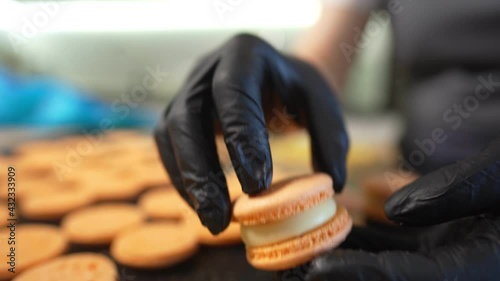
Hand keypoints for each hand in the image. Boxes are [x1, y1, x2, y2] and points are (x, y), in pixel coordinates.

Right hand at [154, 34, 347, 233]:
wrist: (274, 76)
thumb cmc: (297, 89)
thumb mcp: (322, 102)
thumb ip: (331, 138)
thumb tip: (330, 183)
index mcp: (244, 54)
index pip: (232, 92)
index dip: (240, 138)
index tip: (256, 185)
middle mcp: (207, 68)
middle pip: (187, 115)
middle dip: (201, 170)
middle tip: (221, 217)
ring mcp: (187, 90)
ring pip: (170, 132)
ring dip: (188, 179)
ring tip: (212, 219)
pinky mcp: (179, 113)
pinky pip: (168, 145)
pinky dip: (182, 177)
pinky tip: (203, 204)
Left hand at [303, 137, 499, 280]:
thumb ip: (459, 188)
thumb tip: (389, 204)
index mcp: (483, 268)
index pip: (410, 279)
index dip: (361, 277)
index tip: (316, 270)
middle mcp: (465, 271)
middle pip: (394, 279)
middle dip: (348, 268)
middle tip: (296, 256)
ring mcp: (456, 259)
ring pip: (395, 260)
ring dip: (352, 246)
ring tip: (310, 230)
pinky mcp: (452, 244)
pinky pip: (407, 244)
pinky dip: (376, 229)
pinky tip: (354, 206)